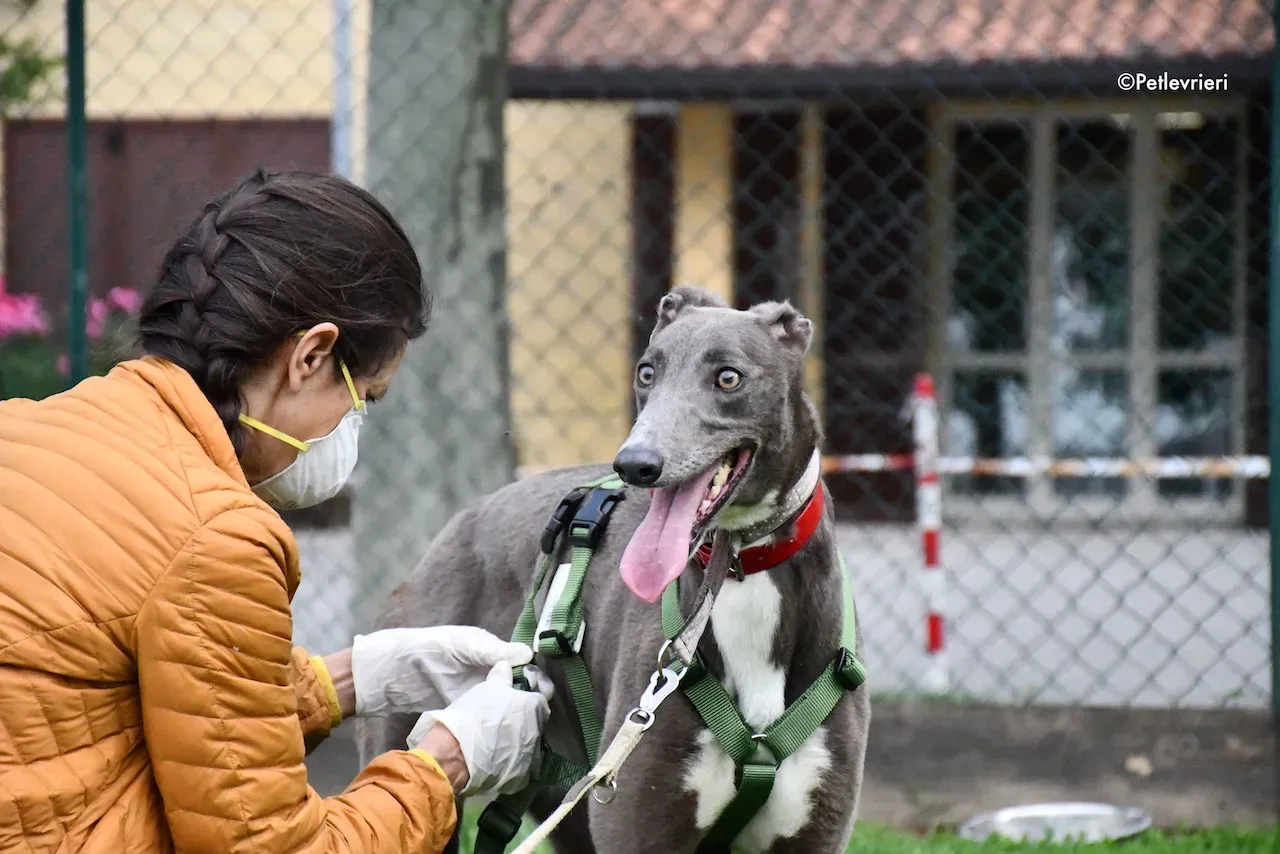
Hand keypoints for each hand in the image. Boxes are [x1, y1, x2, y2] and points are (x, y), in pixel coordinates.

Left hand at [351, 626, 532, 716]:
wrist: (390, 673)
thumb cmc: (427, 650)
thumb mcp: (461, 646)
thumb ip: (491, 651)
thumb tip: (528, 654)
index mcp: (488, 650)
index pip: (519, 663)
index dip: (532, 676)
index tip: (545, 692)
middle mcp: (485, 668)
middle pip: (514, 683)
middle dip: (527, 696)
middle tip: (541, 713)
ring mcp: (474, 689)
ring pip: (503, 700)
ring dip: (514, 710)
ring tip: (531, 726)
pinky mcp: (463, 706)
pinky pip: (486, 712)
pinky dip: (497, 720)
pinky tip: (509, 732)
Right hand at [407, 660, 549, 795]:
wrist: (455, 755)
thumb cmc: (474, 715)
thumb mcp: (488, 687)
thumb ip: (502, 677)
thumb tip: (507, 667)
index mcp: (534, 708)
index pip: (541, 699)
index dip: (530, 697)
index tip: (518, 699)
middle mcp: (538, 733)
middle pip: (537, 724)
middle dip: (526, 722)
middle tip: (506, 720)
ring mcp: (531, 758)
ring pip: (530, 748)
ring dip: (519, 744)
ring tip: (499, 743)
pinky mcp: (520, 779)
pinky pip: (520, 768)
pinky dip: (512, 764)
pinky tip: (497, 762)